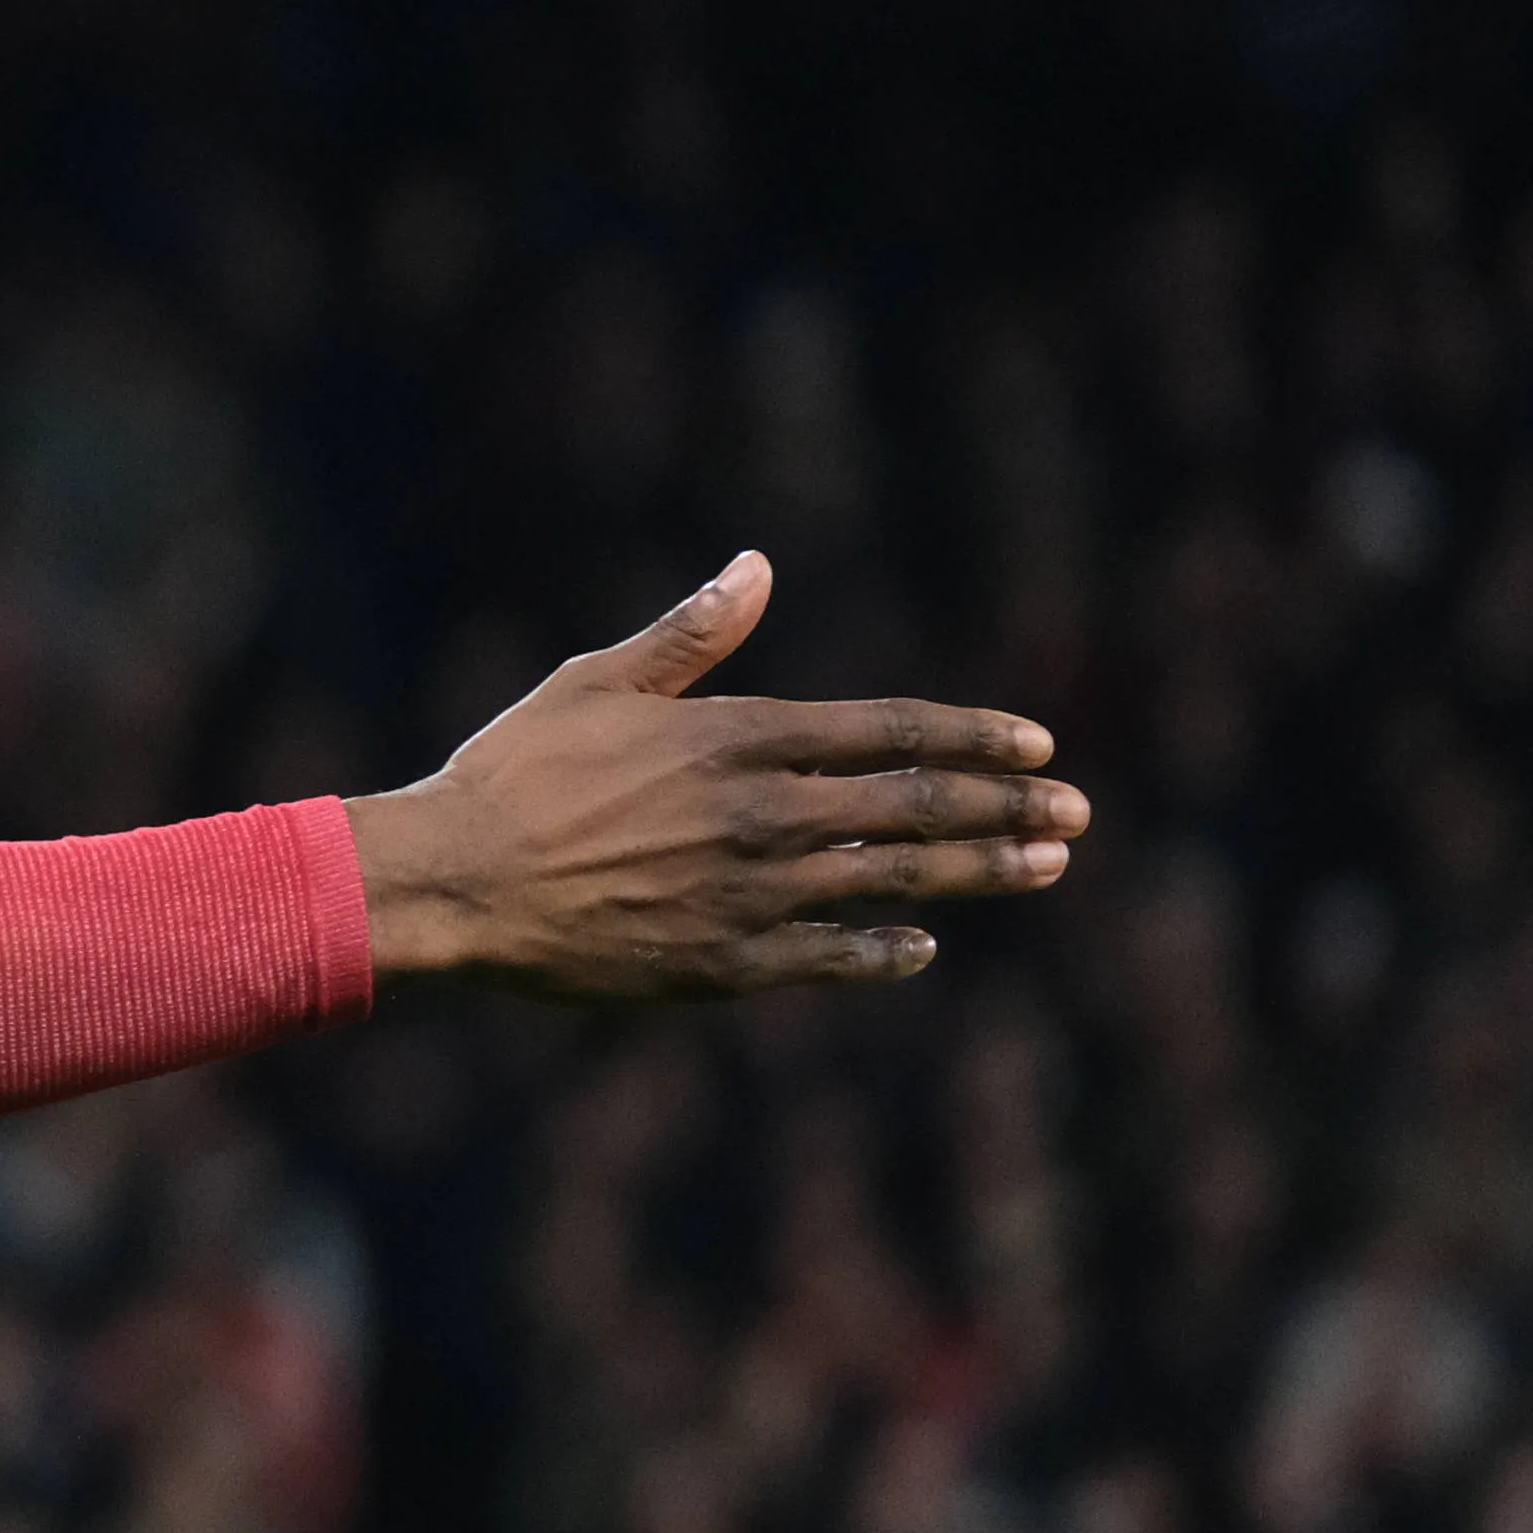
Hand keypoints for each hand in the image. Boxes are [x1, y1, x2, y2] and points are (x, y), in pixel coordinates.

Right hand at [344, 552, 1085, 997]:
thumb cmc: (512, 774)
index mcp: (737, 738)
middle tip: (1077, 813)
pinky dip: (885, 949)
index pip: (890, 732)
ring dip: (978, 873)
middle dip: (1005, 807)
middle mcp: (762, 816)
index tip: (1037, 745)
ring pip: (893, 880)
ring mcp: (749, 896)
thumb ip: (688, 636)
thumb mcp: (594, 684)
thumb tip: (757, 568)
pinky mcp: (721, 964)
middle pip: (914, 808)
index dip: (973, 737)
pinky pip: (828, 957)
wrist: (455, 886)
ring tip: (1045, 867)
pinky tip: (925, 944)